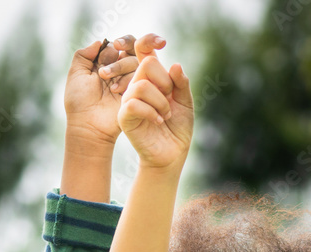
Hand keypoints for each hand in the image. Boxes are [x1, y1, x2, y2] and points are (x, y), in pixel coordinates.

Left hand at [64, 35, 139, 146]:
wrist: (88, 125)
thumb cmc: (79, 102)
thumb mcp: (76, 73)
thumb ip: (84, 54)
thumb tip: (100, 41)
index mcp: (104, 63)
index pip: (119, 45)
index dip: (119, 43)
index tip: (115, 45)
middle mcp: (118, 71)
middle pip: (130, 52)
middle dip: (118, 60)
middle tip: (103, 74)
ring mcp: (128, 82)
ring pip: (136, 64)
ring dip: (121, 70)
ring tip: (108, 87)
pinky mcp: (135, 94)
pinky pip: (141, 79)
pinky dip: (128, 81)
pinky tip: (115, 92)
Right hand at [118, 34, 192, 170]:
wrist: (172, 153)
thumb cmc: (178, 127)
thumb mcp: (185, 102)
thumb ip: (181, 83)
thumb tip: (175, 65)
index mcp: (152, 78)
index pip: (144, 50)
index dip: (148, 40)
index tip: (163, 42)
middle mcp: (138, 85)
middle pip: (147, 64)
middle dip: (165, 82)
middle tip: (170, 99)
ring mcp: (129, 100)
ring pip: (142, 85)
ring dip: (160, 101)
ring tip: (165, 115)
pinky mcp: (125, 116)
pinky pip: (133, 104)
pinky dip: (151, 112)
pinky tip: (158, 121)